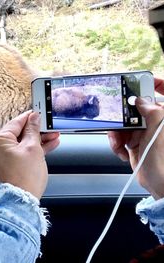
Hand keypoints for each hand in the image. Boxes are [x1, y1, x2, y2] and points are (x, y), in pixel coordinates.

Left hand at [0, 111, 59, 198]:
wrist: (20, 201)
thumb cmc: (23, 178)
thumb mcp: (33, 148)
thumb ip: (33, 130)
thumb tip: (34, 119)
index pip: (15, 122)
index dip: (30, 117)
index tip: (39, 113)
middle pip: (18, 133)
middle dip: (36, 131)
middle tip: (48, 128)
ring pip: (20, 144)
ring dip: (36, 141)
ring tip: (51, 138)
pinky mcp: (5, 166)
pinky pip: (18, 153)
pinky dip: (30, 150)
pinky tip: (45, 147)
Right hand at [108, 78, 163, 198]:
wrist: (159, 186)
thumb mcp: (159, 132)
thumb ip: (152, 111)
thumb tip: (141, 99)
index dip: (155, 83)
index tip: (140, 80)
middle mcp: (156, 123)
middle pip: (136, 108)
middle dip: (123, 115)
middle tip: (118, 119)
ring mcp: (145, 133)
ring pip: (124, 124)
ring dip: (117, 133)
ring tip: (119, 143)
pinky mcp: (134, 143)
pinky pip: (120, 137)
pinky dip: (117, 144)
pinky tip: (122, 151)